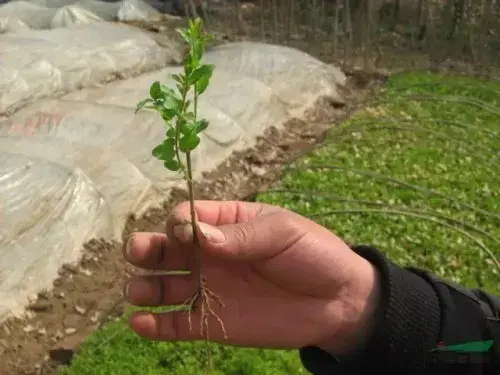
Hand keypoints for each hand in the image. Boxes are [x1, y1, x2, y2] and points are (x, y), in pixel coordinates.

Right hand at [123, 200, 380, 356]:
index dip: (181, 224)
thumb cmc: (313, 254)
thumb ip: (240, 235)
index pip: (188, 218)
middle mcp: (211, 255)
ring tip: (137, 291)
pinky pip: (177, 324)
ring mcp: (210, 289)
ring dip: (145, 287)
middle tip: (137, 252)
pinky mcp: (213, 322)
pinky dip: (155, 325)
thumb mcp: (282, 232)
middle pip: (167, 250)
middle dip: (148, 249)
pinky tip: (140, 323)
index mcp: (227, 224)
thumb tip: (198, 234)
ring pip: (164, 287)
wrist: (338, 301)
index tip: (186, 234)